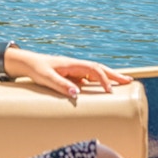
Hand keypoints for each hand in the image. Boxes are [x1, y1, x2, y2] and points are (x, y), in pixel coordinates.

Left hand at [7, 49, 132, 97]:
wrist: (27, 63)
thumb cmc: (36, 69)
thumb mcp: (47, 78)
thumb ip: (61, 85)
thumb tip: (76, 93)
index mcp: (72, 64)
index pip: (93, 70)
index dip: (104, 79)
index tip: (110, 91)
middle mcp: (76, 65)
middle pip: (99, 68)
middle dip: (115, 75)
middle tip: (130, 81)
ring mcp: (74, 70)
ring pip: (96, 72)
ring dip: (109, 76)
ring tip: (124, 83)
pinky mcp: (71, 75)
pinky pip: (89, 78)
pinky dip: (99, 81)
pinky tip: (104, 88)